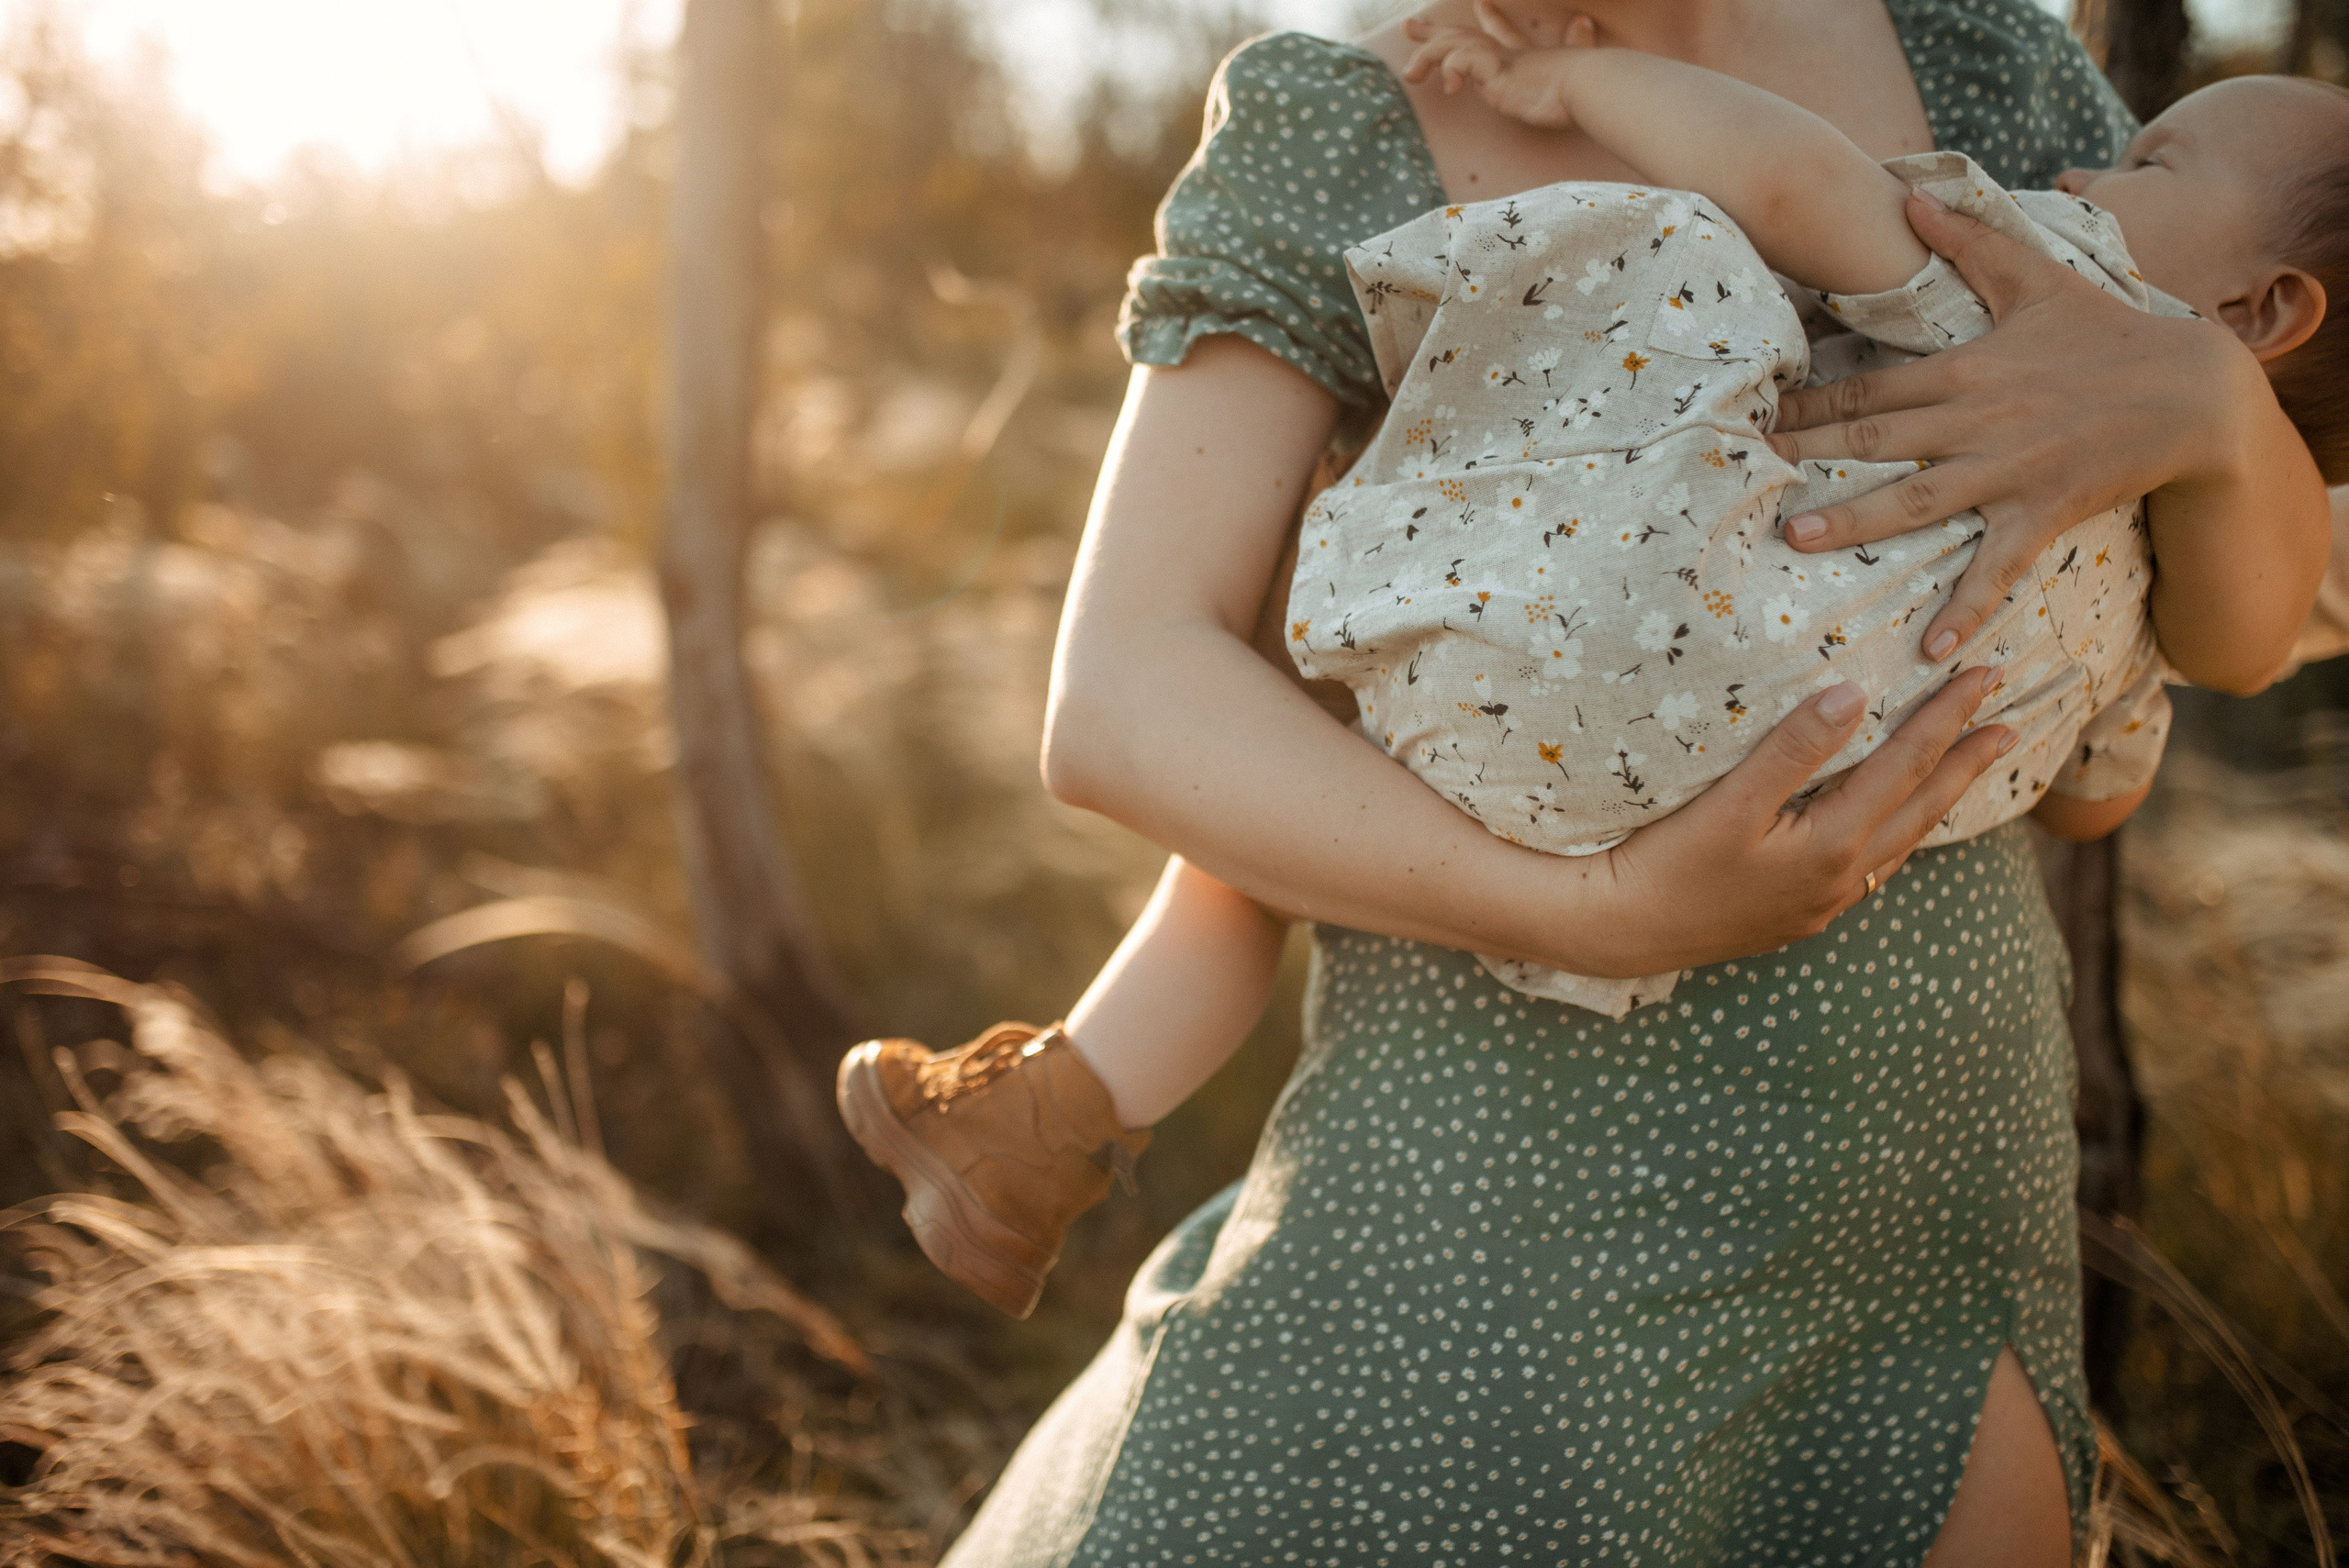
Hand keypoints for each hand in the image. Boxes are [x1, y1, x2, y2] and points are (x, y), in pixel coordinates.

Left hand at [1403, 1, 1596, 128]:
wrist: (1593, 84)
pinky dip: (1454, 67)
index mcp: (1526, 57)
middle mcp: (1509, 57)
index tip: (1481, 2)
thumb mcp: (1577, 65)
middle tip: (1410, 24)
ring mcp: (1500, 64)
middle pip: (1465, 38)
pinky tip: (1451, 83)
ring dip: (1428, 56)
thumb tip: (1584, 20)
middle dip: (1435, 34)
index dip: (1491, 19)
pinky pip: (1463, 61)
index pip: (1502, 33)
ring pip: (1454, 49)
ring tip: (1410, 73)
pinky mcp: (1496, 73)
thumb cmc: (1589, 82)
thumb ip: (1578, 43)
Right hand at [1584, 666, 2012, 973]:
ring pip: (1904, 843)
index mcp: (1833, 845)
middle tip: (2012, 722)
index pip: (1905, 766)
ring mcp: (1824, 903)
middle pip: (1923, 809)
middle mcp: (1842, 879)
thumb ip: (1793, 748)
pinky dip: (1900, 834)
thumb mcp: (1728, 802)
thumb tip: (1853, 693)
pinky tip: (1893, 826)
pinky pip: (1874, 867)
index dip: (1947, 718)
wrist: (1621, 932)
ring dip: (1940, 800)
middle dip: (1968, 761)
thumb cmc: (1666, 862)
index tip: (1984, 677)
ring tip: (1968, 769)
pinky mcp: (1800, 915)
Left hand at [1768, 189, 2257, 661]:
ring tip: (1796, 540)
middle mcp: (1977, 421)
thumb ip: (1969, 242)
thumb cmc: (2105, 333)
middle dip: (1805, 457)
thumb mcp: (2038, 277)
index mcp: (1965, 370)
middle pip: (1874, 442)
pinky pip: (1998, 565)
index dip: (1806, 404)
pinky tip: (1932, 647)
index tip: (1752, 415)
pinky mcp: (2045, 512)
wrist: (2192, 389)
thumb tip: (1912, 197)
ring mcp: (2009, 470)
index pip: (1867, 389)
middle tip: (1737, 473)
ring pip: (1918, 501)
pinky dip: (1967, 605)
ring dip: (1857, 523)